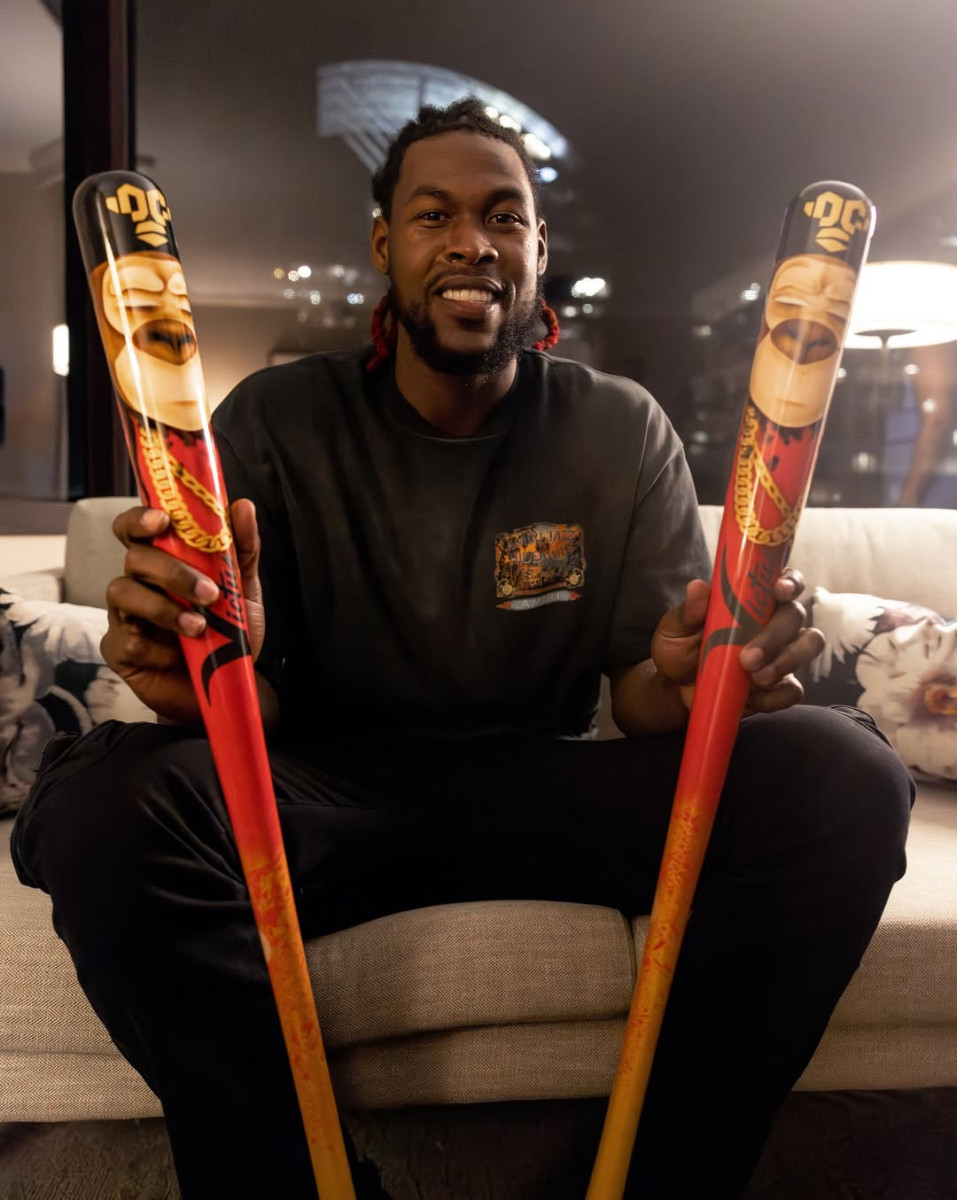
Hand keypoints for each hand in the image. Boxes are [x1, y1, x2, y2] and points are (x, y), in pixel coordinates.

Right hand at [102, 499, 263, 723]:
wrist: (227, 688)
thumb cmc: (228, 634)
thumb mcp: (244, 591)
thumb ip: (243, 549)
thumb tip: (242, 506)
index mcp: (163, 562)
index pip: (137, 529)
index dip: (140, 518)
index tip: (162, 519)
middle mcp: (138, 584)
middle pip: (135, 559)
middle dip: (172, 572)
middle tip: (210, 593)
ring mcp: (125, 617)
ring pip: (123, 593)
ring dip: (164, 608)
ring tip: (200, 626)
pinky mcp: (120, 651)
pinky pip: (127, 640)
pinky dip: (157, 647)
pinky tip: (179, 655)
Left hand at [651, 569, 823, 714]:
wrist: (675, 689)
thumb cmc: (679, 648)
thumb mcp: (675, 628)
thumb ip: (688, 611)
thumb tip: (697, 589)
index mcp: (752, 600)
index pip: (782, 581)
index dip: (789, 581)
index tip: (779, 591)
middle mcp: (773, 622)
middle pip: (795, 615)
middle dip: (775, 635)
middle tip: (748, 657)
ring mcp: (781, 653)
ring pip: (807, 646)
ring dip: (786, 661)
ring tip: (756, 677)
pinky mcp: (779, 685)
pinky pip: (794, 689)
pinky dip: (778, 694)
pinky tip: (755, 697)